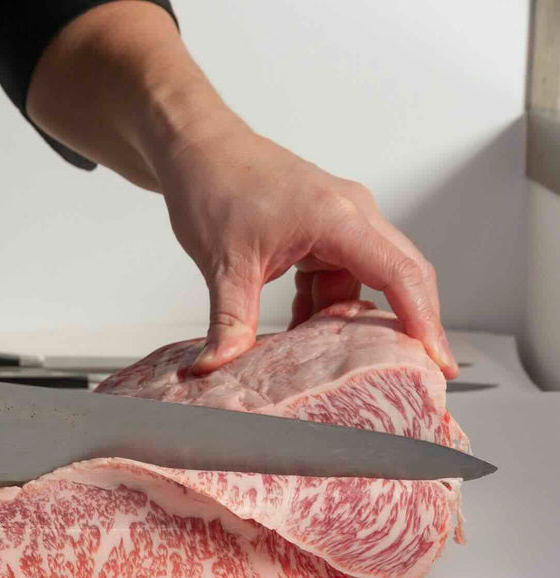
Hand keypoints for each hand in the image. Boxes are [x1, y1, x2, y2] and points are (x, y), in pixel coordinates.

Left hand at [152, 120, 457, 377]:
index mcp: (337, 218)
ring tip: (353, 363)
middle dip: (411, 325)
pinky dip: (329, 306)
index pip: (399, 274)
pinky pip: (341, 275)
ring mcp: (339, 220)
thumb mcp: (223, 265)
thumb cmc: (214, 184)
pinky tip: (307, 333)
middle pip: (401, 275)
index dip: (423, 321)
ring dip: (358, 319)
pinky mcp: (322, 229)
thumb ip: (229, 322)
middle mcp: (351, 214)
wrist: (197, 148)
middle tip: (419, 372)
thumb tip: (218, 365)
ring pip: (368, 279)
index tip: (437, 360)